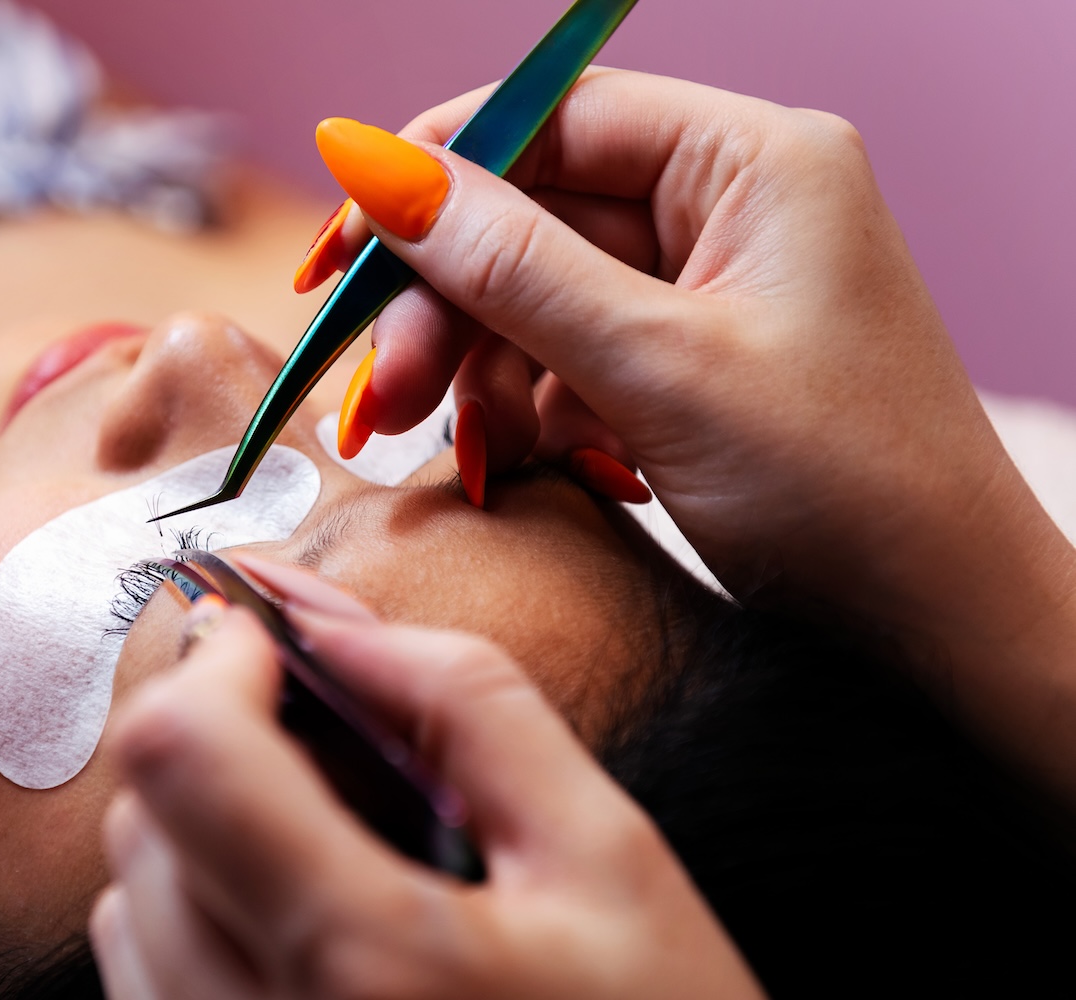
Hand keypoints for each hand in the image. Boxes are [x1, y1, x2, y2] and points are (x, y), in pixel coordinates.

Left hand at [92, 559, 762, 999]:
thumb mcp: (605, 855)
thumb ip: (469, 707)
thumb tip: (334, 623)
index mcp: (361, 955)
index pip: (184, 754)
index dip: (219, 660)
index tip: (272, 638)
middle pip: (142, 820)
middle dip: (218, 739)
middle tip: (322, 736)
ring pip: (126, 903)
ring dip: (199, 828)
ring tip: (327, 837)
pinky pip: (145, 984)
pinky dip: (192, 914)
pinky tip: (301, 916)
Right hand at [304, 69, 1075, 802]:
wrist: (940, 639)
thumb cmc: (851, 496)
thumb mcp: (660, 372)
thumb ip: (513, 269)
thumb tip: (383, 175)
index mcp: (753, 164)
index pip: (555, 118)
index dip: (434, 172)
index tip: (341, 245)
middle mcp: (728, 211)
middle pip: (530, 220)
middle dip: (443, 310)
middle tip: (373, 399)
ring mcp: (706, 295)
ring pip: (534, 302)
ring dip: (472, 376)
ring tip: (446, 456)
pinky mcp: (685, 371)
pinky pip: (566, 366)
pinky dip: (524, 417)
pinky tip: (512, 469)